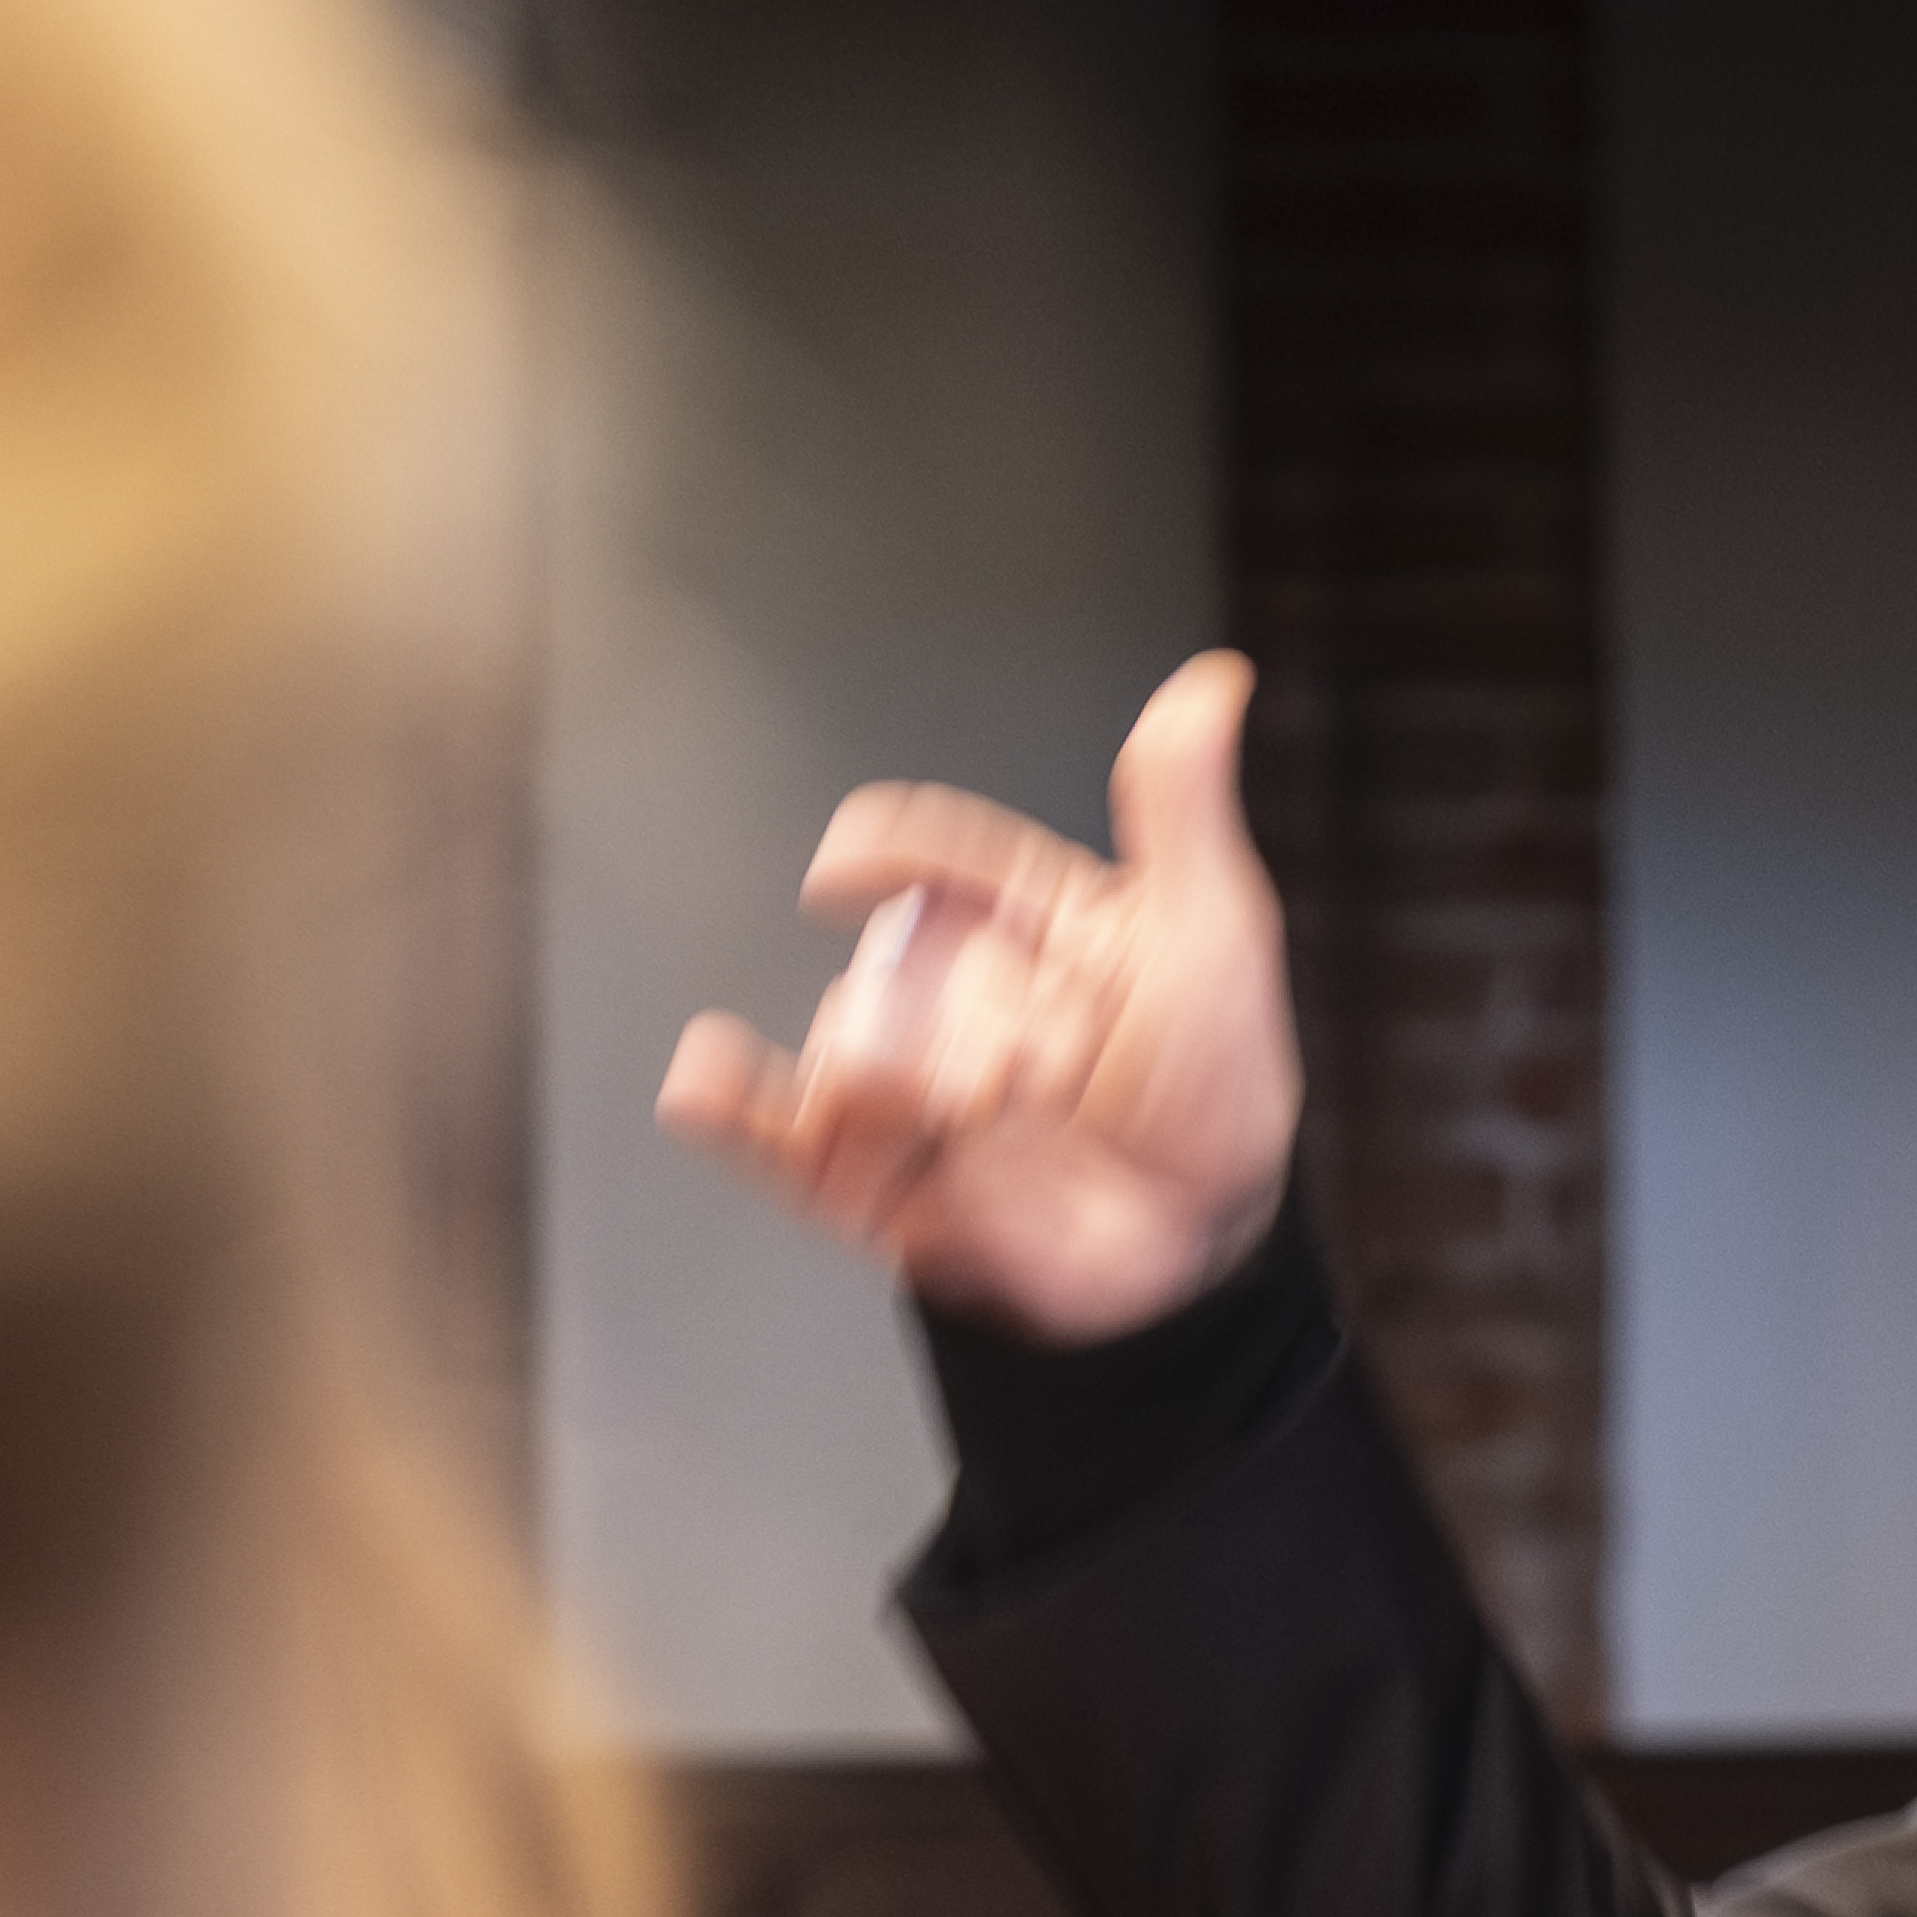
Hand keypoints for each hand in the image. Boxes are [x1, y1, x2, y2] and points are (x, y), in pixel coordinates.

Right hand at [655, 652, 1302, 1342]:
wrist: (1198, 1234)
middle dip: (970, 1017)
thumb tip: (1212, 682)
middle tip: (1045, 1070)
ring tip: (986, 1118)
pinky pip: (775, 1136)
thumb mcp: (1211, 931)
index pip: (926, 856)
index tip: (845, 869)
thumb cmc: (1215, 1080)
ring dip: (908, 1080)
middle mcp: (945, 992)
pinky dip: (728, 1108)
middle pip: (900, 962)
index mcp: (1010, 919)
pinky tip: (702, 1084)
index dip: (883, 855)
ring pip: (851, 1044)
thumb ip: (1181, 809)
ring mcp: (905, 1082)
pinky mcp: (876, 1173)